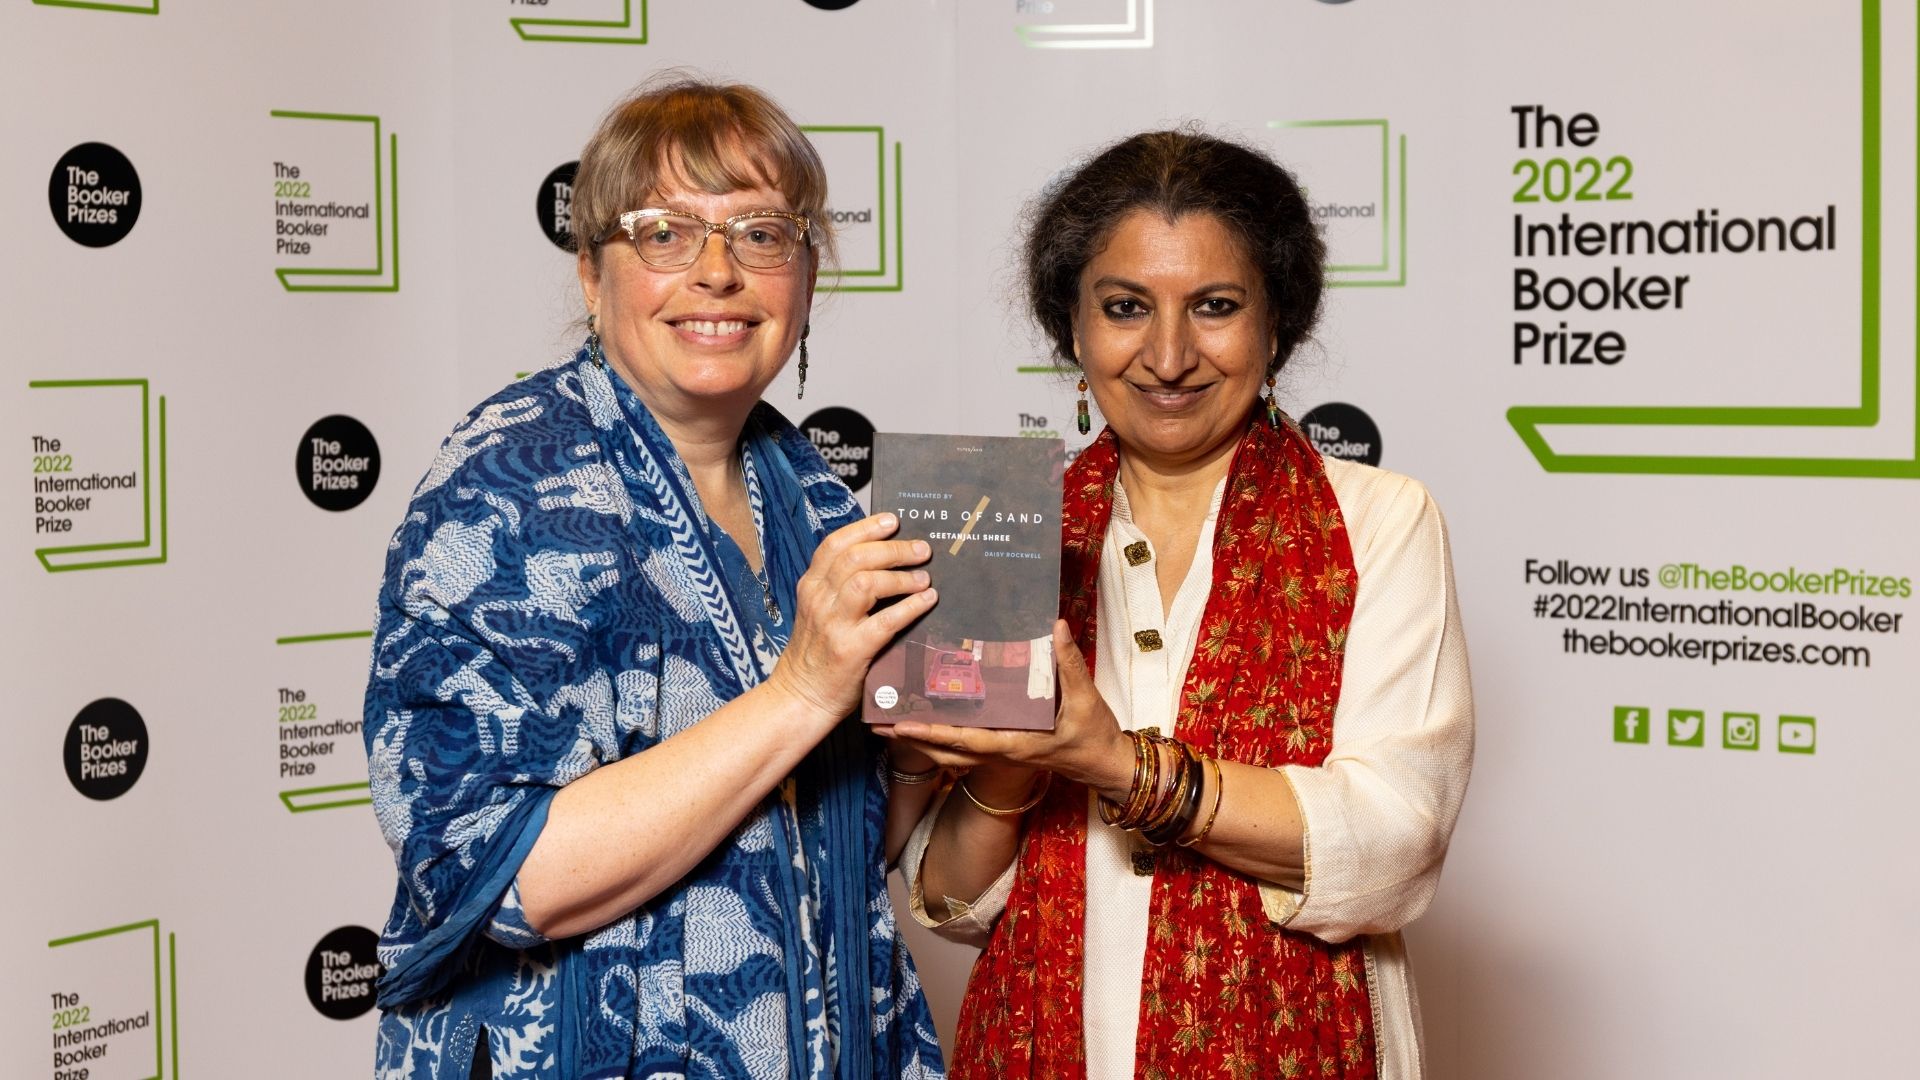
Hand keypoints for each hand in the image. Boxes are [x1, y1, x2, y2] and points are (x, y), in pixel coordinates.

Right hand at [768, 513, 935, 723]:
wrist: (800, 697)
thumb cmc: (816, 653)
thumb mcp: (817, 611)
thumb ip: (839, 587)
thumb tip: (883, 562)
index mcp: (811, 587)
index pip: (835, 544)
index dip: (866, 528)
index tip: (893, 521)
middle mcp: (819, 600)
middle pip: (856, 557)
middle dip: (893, 549)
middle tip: (921, 550)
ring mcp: (833, 625)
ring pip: (866, 582)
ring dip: (901, 576)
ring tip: (924, 578)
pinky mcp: (851, 650)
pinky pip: (884, 621)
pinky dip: (910, 607)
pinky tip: (927, 601)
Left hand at [877, 620, 1132, 797]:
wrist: (1104, 764)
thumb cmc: (1094, 735)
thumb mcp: (1086, 698)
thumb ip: (1068, 662)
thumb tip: (1054, 627)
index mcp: (1015, 744)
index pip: (966, 741)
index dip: (933, 734)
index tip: (904, 725)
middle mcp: (1000, 752)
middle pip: (945, 752)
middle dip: (912, 739)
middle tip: (879, 723)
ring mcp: (999, 752)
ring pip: (950, 753)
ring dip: (920, 740)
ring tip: (889, 722)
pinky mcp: (1001, 748)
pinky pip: (963, 746)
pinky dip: (940, 737)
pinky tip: (925, 720)